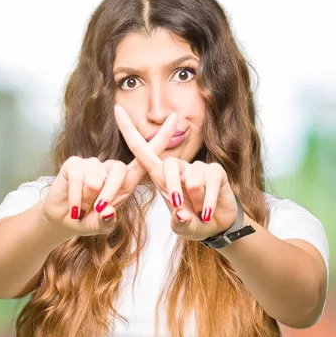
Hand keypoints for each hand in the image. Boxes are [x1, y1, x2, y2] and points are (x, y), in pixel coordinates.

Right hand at [41, 111, 177, 237]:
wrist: (64, 221)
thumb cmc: (90, 220)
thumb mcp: (102, 225)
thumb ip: (107, 223)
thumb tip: (108, 212)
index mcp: (127, 180)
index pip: (148, 155)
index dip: (162, 137)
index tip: (175, 117)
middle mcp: (112, 167)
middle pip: (120, 173)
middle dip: (108, 197)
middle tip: (97, 211)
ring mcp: (93, 163)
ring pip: (97, 181)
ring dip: (88, 200)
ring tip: (84, 206)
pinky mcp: (74, 163)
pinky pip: (78, 179)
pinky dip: (75, 198)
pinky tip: (73, 205)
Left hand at [114, 105, 237, 240]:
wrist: (218, 226)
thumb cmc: (193, 223)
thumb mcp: (182, 227)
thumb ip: (179, 224)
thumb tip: (181, 214)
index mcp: (161, 177)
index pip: (142, 150)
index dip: (129, 130)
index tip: (117, 108)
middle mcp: (178, 168)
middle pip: (169, 165)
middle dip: (174, 190)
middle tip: (180, 209)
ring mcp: (198, 167)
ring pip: (192, 179)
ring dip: (195, 202)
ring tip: (199, 211)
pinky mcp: (216, 171)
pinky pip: (209, 184)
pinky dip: (208, 203)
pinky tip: (208, 213)